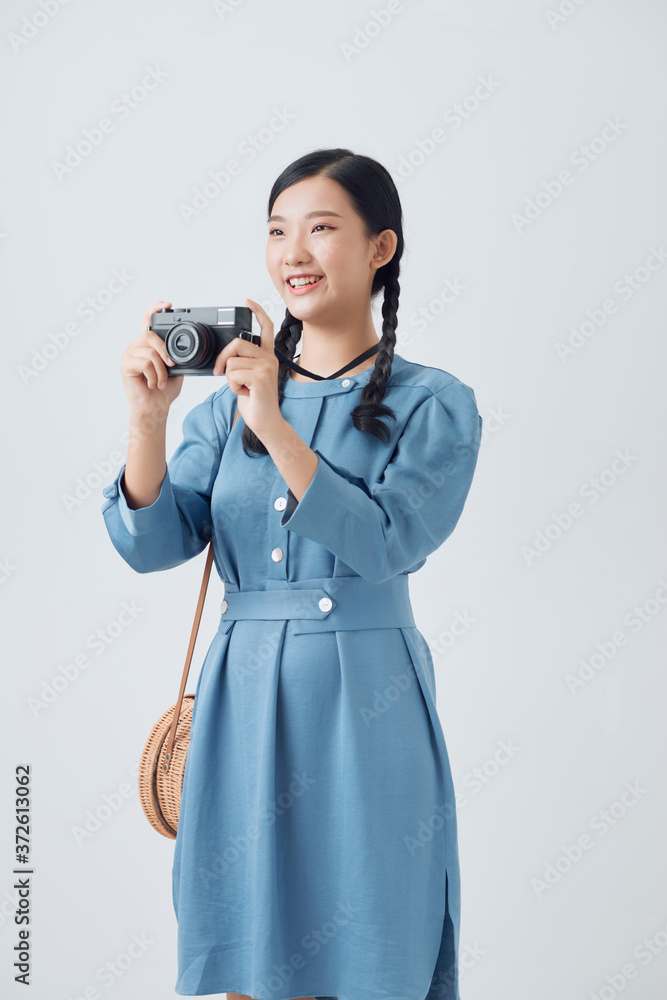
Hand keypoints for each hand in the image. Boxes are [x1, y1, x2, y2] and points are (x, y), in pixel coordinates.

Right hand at [120, 300, 183, 416]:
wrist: (155, 408)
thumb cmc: (164, 390)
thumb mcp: (176, 368)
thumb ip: (176, 354)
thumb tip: (184, 347)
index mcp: (148, 345)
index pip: (147, 320)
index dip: (155, 309)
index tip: (167, 305)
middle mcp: (136, 346)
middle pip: (151, 336)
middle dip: (165, 353)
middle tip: (171, 366)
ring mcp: (129, 355)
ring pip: (150, 353)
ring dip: (161, 370)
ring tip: (160, 381)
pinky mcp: (125, 365)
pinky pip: (145, 363)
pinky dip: (153, 376)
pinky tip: (151, 383)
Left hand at [213, 298, 283, 440]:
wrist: (266, 423)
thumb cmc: (256, 402)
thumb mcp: (246, 378)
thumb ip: (241, 363)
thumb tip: (226, 357)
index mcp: (266, 356)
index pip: (265, 327)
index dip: (256, 311)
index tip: (246, 301)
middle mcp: (269, 358)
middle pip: (237, 343)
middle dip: (223, 359)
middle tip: (220, 373)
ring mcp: (267, 367)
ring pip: (232, 362)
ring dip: (229, 379)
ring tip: (242, 388)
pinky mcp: (261, 377)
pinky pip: (233, 374)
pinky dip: (232, 386)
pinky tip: (244, 393)